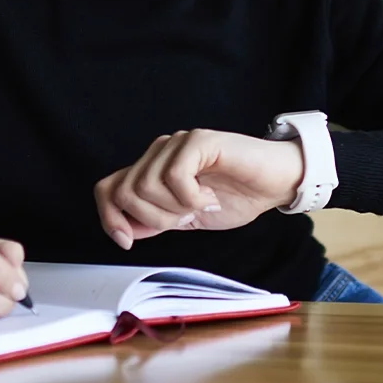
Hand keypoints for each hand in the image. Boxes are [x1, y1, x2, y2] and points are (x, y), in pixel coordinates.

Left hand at [94, 129, 303, 248]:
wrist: (275, 184)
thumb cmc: (237, 197)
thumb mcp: (187, 218)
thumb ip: (155, 220)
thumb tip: (124, 230)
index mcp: (153, 169)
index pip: (108, 188)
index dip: (108, 218)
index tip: (127, 242)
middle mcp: (159, 152)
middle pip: (124, 191)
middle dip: (153, 218)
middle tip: (186, 218)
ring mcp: (178, 143)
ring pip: (146, 185)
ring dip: (175, 208)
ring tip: (202, 205)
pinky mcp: (199, 140)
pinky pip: (175, 175)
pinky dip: (191, 197)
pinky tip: (210, 197)